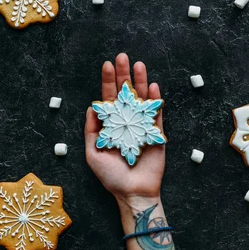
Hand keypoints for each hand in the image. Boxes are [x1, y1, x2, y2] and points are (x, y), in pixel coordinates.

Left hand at [84, 53, 164, 203]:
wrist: (133, 193)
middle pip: (126, 94)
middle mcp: (127, 122)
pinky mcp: (157, 134)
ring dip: (141, 82)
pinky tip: (153, 86)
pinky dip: (155, 100)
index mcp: (111, 125)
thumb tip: (91, 107)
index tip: (107, 64)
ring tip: (139, 65)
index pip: (109, 99)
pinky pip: (156, 113)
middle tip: (123, 56)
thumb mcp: (93, 154)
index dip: (108, 82)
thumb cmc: (111, 177)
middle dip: (124, 75)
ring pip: (142, 99)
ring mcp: (142, 126)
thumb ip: (92, 130)